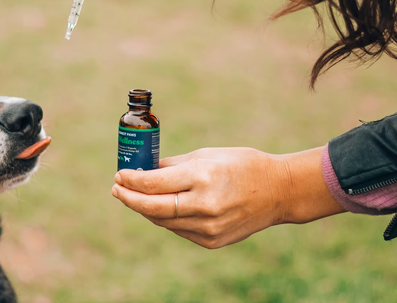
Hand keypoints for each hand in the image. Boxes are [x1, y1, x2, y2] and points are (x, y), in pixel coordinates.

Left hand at [112, 147, 344, 248]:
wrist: (279, 192)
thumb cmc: (242, 165)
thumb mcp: (207, 154)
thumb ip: (173, 165)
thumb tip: (144, 169)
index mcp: (203, 177)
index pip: (154, 184)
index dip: (132, 181)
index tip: (119, 175)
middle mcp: (204, 205)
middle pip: (153, 208)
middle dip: (130, 199)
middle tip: (117, 189)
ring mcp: (209, 227)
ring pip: (163, 221)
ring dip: (145, 209)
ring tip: (134, 197)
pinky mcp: (212, 241)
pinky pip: (179, 229)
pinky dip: (166, 218)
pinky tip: (159, 207)